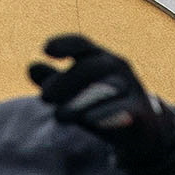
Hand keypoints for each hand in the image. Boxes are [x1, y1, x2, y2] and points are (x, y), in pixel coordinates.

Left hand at [30, 35, 174, 164]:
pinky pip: (126, 111)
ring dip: (81, 101)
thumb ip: (55, 80)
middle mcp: (118, 69)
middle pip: (92, 66)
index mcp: (101, 59)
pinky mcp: (141, 114)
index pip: (83, 45)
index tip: (46, 49)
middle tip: (43, 97)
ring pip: (108, 88)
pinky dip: (108, 115)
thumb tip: (31, 67)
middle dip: (66, 80)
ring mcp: (131, 90)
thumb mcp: (78, 91)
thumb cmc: (104, 105)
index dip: (66, 44)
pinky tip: (90, 121)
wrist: (143, 131)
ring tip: (59, 116)